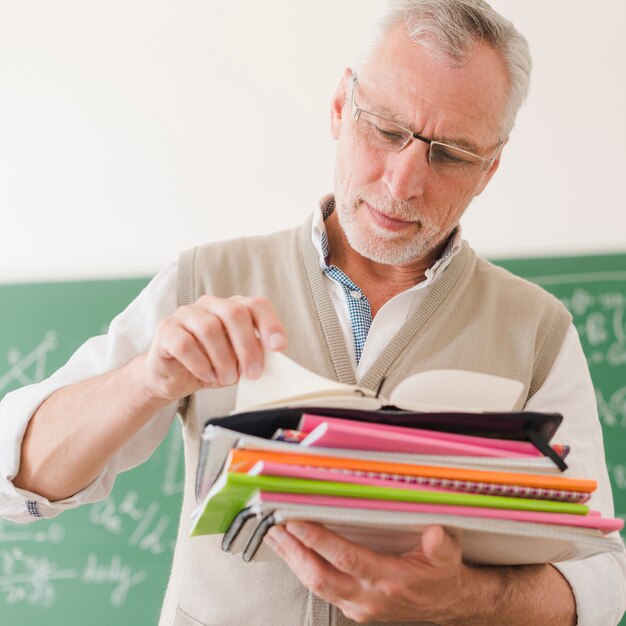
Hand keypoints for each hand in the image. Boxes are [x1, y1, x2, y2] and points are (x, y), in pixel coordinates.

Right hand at [142, 295, 286, 400]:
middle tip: (253, 373)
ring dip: (223, 359)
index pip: (256, 305)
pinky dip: (201, 364)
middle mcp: (210, 305)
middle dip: (248, 346)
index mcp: (232, 307)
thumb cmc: (210, 365)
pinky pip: (185, 344)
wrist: (172, 377)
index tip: (279, 348)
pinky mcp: (166, 330)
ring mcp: (186, 314)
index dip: (270, 324)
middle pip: (234, 313)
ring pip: (209, 328)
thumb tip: (273, 360)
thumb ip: (254, 356)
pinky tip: (207, 376)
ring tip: (227, 378)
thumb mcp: (238, 362)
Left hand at [264, 522, 465, 623]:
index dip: (319, 540)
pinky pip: (320, 590)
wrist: (446, 606)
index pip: (346, 558)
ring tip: (274, 536)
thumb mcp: (448, 557)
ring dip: (292, 560)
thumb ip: (441, 546)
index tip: (297, 521)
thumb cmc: (441, 577)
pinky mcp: (353, 608)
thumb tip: (435, 534)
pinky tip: (292, 554)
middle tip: (274, 526)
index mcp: (390, 580)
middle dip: (293, 551)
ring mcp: (358, 606)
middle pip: (320, 576)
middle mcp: (369, 597)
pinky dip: (301, 570)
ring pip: (315, 585)